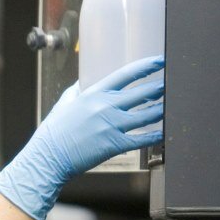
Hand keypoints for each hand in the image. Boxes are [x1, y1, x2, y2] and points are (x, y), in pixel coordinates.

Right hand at [0, 55, 163, 219]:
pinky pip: (143, 138)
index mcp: (93, 94)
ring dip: (162, 109)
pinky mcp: (115, 144)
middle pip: (142, 93)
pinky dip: (157, 134)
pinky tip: (166, 131)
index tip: (159, 62)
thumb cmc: (53, 133)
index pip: (126, 75)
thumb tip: (83, 83)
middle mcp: (105, 107)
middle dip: (160, 87)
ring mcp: (112, 125)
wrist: (48, 157)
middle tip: (171, 84)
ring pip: (147, 114)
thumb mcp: (63, 105)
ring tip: (171, 104)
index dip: (146, 67)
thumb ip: (76, 91)